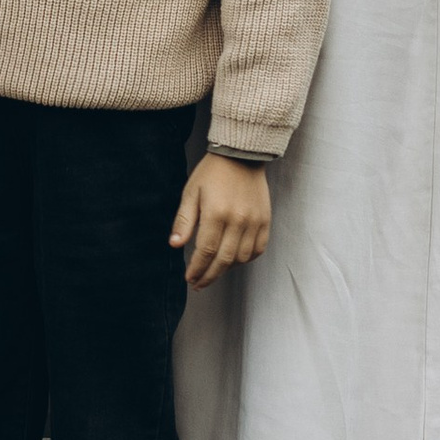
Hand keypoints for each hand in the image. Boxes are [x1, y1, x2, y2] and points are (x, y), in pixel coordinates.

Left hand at [171, 153, 271, 288]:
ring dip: (226, 269)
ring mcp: (254, 221)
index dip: (197, 268)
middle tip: (198, 284)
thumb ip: (184, 220)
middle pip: (224, 260)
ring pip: (241, 258)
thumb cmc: (212, 173)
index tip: (189, 278)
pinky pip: (258, 249)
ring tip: (214, 270)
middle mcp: (237, 220)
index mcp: (216, 213)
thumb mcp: (191, 192)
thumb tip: (175, 245)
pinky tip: (234, 260)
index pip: (206, 251)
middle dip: (209, 275)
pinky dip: (246, 259)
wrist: (242, 155)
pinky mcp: (265, 220)